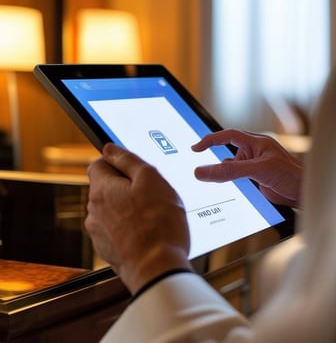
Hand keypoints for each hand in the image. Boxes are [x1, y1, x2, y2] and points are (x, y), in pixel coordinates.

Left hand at [85, 143, 190, 294]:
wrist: (157, 268)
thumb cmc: (159, 224)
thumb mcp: (150, 178)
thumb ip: (128, 160)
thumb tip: (110, 149)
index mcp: (102, 190)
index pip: (98, 163)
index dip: (117, 162)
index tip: (134, 169)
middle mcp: (94, 211)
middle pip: (106, 188)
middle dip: (126, 187)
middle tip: (152, 193)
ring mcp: (99, 233)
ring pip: (113, 209)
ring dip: (128, 207)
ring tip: (153, 215)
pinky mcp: (108, 250)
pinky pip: (117, 229)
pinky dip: (129, 227)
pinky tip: (148, 231)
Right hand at [192, 129, 302, 206]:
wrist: (305, 193)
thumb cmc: (290, 175)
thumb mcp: (257, 170)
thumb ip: (229, 171)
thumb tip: (203, 171)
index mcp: (256, 142)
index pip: (228, 135)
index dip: (211, 140)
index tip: (196, 148)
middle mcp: (254, 151)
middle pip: (228, 148)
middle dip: (213, 152)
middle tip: (197, 157)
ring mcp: (255, 165)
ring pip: (231, 164)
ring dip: (221, 169)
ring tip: (207, 176)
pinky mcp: (257, 178)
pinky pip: (237, 175)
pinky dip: (229, 180)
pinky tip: (224, 186)